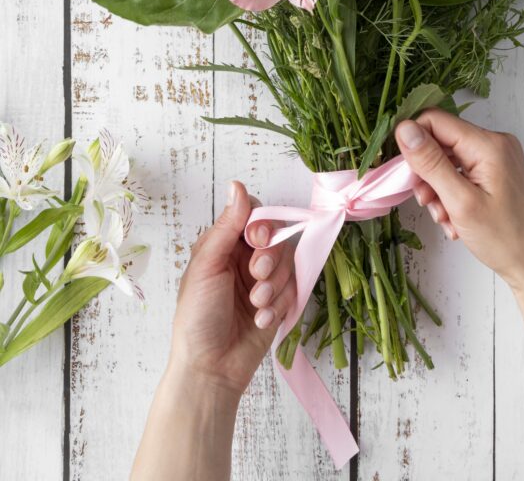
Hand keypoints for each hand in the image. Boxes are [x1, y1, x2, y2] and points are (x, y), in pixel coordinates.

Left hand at [169, 180, 295, 397]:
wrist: (210, 369)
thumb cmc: (197, 318)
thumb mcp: (206, 267)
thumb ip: (226, 227)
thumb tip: (237, 185)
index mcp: (223, 244)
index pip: (254, 215)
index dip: (261, 224)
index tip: (256, 240)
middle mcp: (244, 258)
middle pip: (277, 236)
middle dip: (270, 258)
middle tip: (256, 277)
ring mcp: (263, 280)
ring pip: (288, 263)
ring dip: (274, 285)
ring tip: (256, 306)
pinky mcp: (279, 302)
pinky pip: (294, 289)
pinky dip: (279, 305)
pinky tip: (261, 321)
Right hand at [395, 110, 523, 290]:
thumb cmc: (506, 239)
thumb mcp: (460, 202)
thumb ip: (431, 163)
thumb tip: (405, 129)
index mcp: (489, 144)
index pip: (435, 120)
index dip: (413, 142)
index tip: (406, 174)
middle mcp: (495, 144)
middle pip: (441, 141)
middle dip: (427, 172)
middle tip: (427, 203)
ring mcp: (497, 158)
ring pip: (448, 159)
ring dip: (438, 188)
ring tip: (445, 217)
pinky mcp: (496, 172)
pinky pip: (461, 172)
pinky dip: (451, 193)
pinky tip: (455, 218)